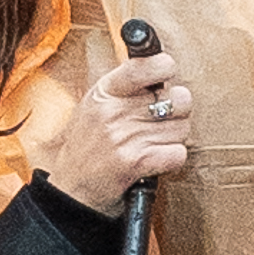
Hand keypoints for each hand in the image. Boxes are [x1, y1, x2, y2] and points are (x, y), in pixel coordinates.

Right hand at [44, 45, 195, 214]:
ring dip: (174, 138)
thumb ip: (125, 85)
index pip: (145, 66)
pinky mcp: (135, 163)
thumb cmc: (88, 146)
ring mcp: (124, 137)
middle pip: (177, 100)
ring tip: (154, 143)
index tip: (166, 74)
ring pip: (182, 128)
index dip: (165, 67)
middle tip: (163, 119)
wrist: (71, 190)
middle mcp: (113, 112)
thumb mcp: (95, 105)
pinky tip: (157, 159)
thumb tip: (164, 65)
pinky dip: (173, 158)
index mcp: (104, 92)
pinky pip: (178, 153)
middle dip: (178, 111)